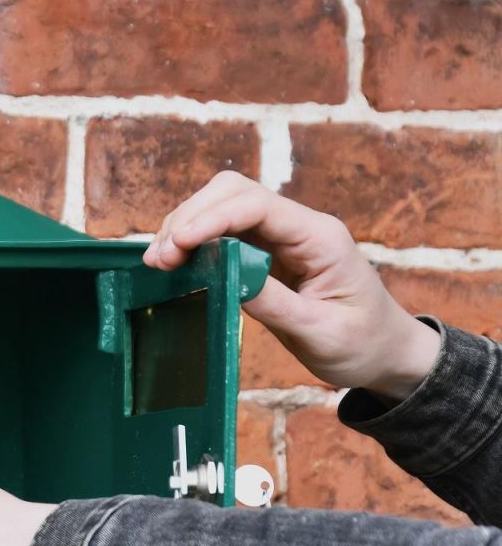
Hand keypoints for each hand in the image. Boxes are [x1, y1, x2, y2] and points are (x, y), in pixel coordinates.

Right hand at [143, 172, 439, 400]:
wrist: (387, 352)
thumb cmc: (361, 343)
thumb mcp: (318, 332)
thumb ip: (272, 302)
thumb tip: (225, 278)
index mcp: (319, 237)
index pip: (257, 207)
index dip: (211, 219)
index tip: (178, 244)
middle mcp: (299, 226)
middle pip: (233, 193)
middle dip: (191, 217)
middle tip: (160, 258)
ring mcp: (282, 236)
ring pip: (223, 206)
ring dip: (186, 226)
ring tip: (159, 262)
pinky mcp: (267, 251)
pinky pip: (224, 232)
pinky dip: (195, 241)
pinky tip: (175, 262)